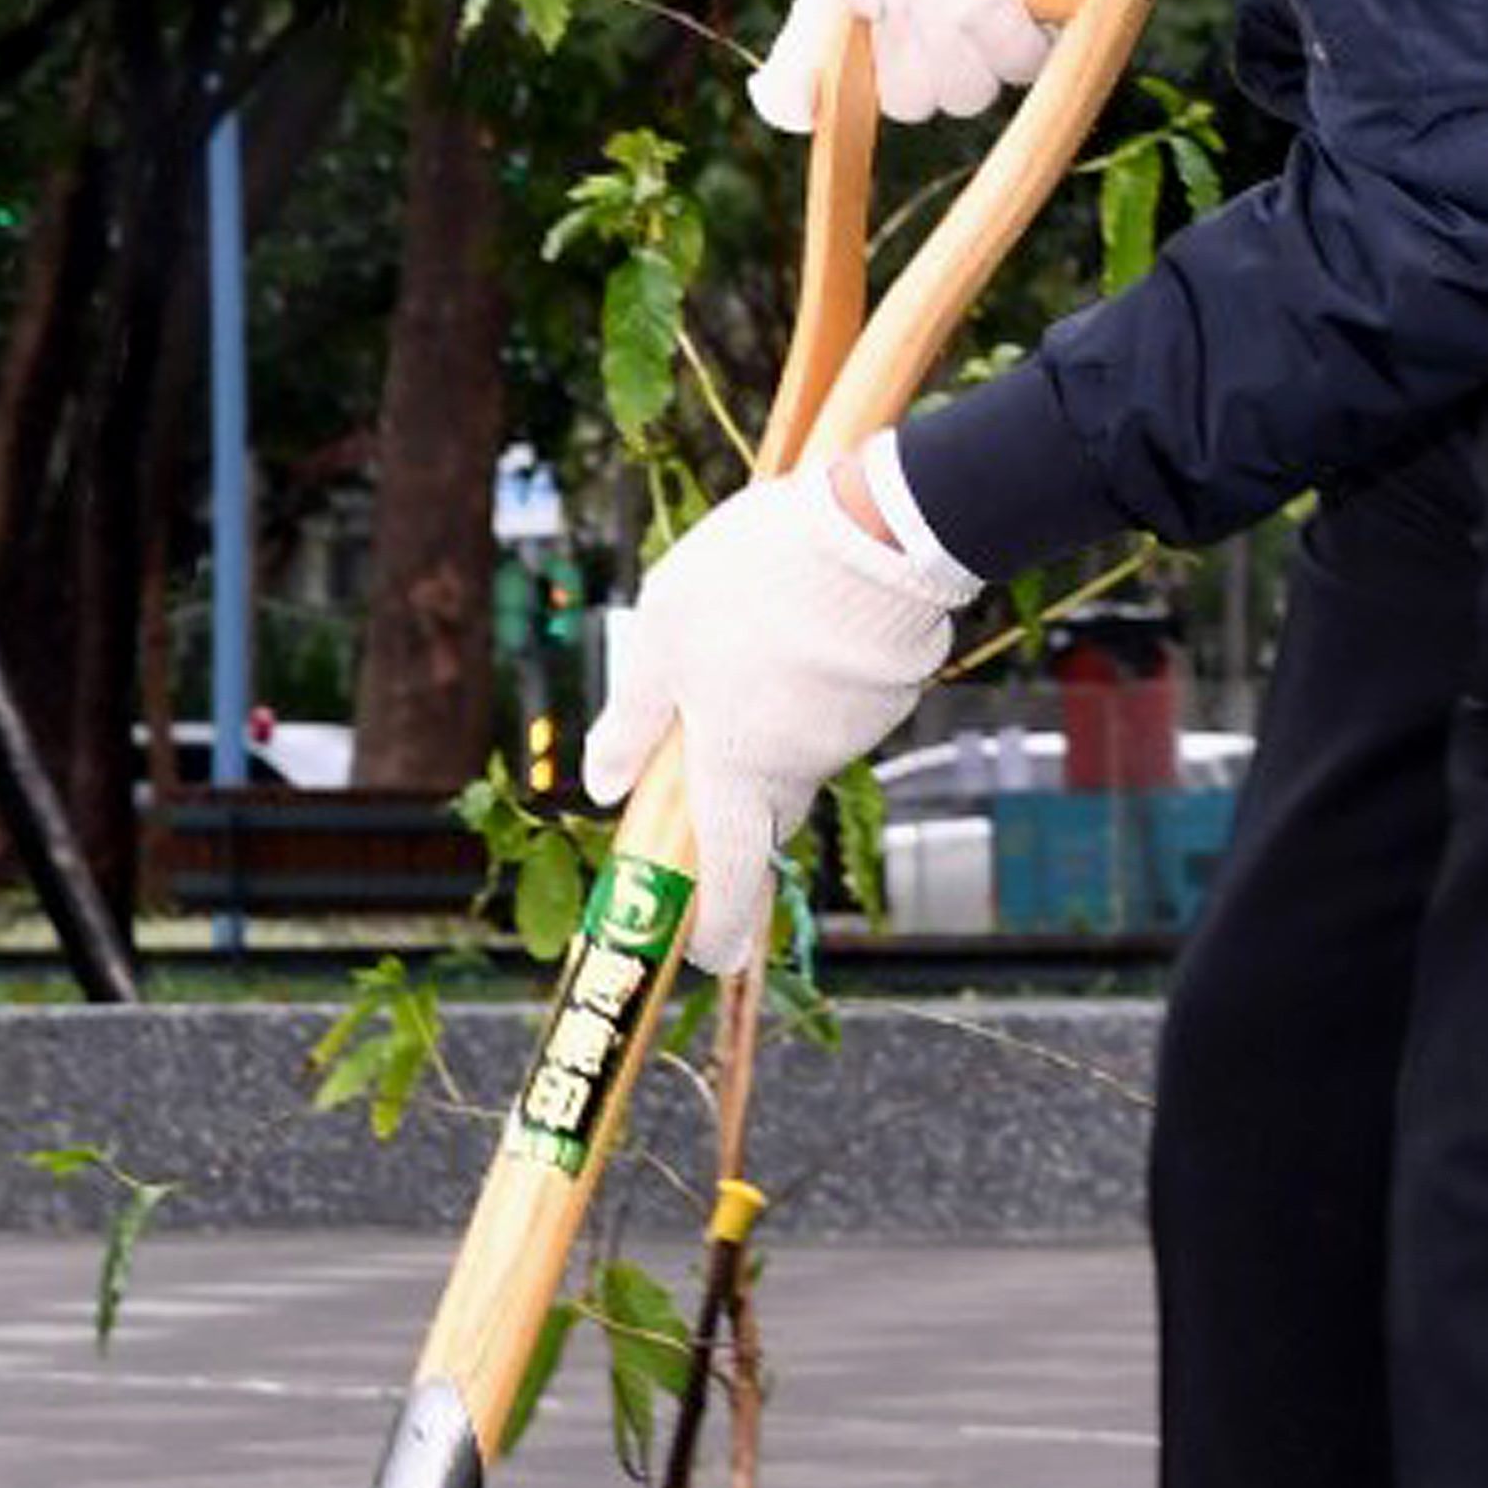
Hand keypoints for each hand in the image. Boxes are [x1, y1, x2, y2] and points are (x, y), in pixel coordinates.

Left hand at [585, 461, 975, 973]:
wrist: (867, 530)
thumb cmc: (749, 586)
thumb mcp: (661, 644)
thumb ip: (632, 720)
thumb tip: (601, 785)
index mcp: (737, 770)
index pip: (727, 875)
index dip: (715, 924)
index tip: (706, 956)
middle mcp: (800, 769)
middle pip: (761, 809)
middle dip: (732, 795)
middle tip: (706, 742)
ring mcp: (851, 736)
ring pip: (799, 749)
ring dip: (772, 719)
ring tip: (751, 633)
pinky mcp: (886, 697)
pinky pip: (836, 710)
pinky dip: (812, 687)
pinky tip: (799, 621)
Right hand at [749, 0, 1129, 131]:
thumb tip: (860, 2)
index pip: (812, 70)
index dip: (798, 97)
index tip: (799, 103)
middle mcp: (910, 27)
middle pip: (896, 94)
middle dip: (901, 42)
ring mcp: (973, 34)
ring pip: (954, 94)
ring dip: (953, 42)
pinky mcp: (1035, 28)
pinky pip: (1017, 73)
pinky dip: (1004, 39)